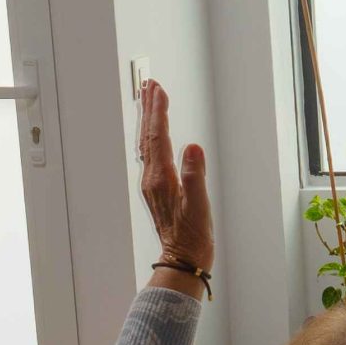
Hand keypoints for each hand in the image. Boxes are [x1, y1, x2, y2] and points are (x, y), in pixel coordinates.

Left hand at [137, 79, 214, 278]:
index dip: (158, 112)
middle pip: (147, 136)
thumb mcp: (199, 207)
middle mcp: (152, 179)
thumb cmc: (193, 237)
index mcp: (161, 179)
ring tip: (150, 99)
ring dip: (147, 119)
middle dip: (148, 108)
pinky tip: (155, 133)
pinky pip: (150, 153)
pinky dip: (152, 136)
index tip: (158, 90)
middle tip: (149, 84)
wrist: (183, 260)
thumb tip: (192, 147)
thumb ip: (195, 176)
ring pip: (147, 143)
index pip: (157, 137)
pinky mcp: (157, 188)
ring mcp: (152, 183)